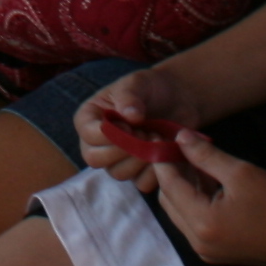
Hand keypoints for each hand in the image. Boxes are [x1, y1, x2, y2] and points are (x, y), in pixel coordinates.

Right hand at [71, 64, 191, 175]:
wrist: (177, 97)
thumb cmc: (150, 87)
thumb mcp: (137, 82)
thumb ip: (130, 97)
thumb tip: (131, 116)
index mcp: (90, 118)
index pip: (88, 134)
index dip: (108, 134)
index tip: (130, 124)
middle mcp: (99, 142)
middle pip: (95, 159)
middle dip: (122, 149)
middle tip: (144, 134)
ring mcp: (118, 159)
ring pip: (118, 173)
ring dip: (140, 159)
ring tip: (156, 138)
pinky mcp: (139, 171)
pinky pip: (141, 183)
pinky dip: (154, 171)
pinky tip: (164, 152)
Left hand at [145, 129, 265, 265]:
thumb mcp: (241, 172)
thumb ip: (206, 155)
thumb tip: (180, 138)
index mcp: (203, 222)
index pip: (169, 186)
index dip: (163, 160)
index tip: (162, 139)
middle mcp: (198, 241)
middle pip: (169, 202)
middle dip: (172, 174)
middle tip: (182, 149)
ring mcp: (206, 250)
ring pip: (180, 213)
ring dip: (184, 188)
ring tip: (197, 163)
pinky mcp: (215, 253)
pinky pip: (194, 224)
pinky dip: (195, 203)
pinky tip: (209, 183)